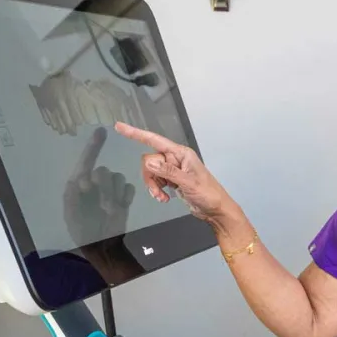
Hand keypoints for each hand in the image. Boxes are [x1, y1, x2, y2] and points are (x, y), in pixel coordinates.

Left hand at [61, 127, 134, 246]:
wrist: (102, 246)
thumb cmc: (82, 230)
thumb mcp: (71, 212)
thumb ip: (73, 194)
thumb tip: (83, 178)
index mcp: (79, 184)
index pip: (86, 161)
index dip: (93, 146)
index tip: (101, 131)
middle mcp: (95, 184)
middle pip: (104, 170)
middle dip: (103, 184)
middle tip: (100, 201)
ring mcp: (110, 191)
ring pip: (117, 178)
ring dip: (113, 194)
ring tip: (109, 210)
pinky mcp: (123, 198)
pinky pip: (127, 188)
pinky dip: (124, 197)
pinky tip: (119, 208)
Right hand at [115, 122, 231, 221]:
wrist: (216, 210)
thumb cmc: (209, 194)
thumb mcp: (188, 182)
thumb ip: (168, 172)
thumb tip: (149, 162)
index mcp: (181, 153)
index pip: (154, 140)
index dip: (136, 133)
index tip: (120, 127)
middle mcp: (175, 158)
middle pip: (149, 160)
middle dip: (150, 177)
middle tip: (158, 191)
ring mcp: (173, 169)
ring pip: (151, 172)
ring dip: (153, 186)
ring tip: (162, 197)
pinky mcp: (171, 180)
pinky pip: (156, 180)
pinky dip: (156, 190)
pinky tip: (164, 198)